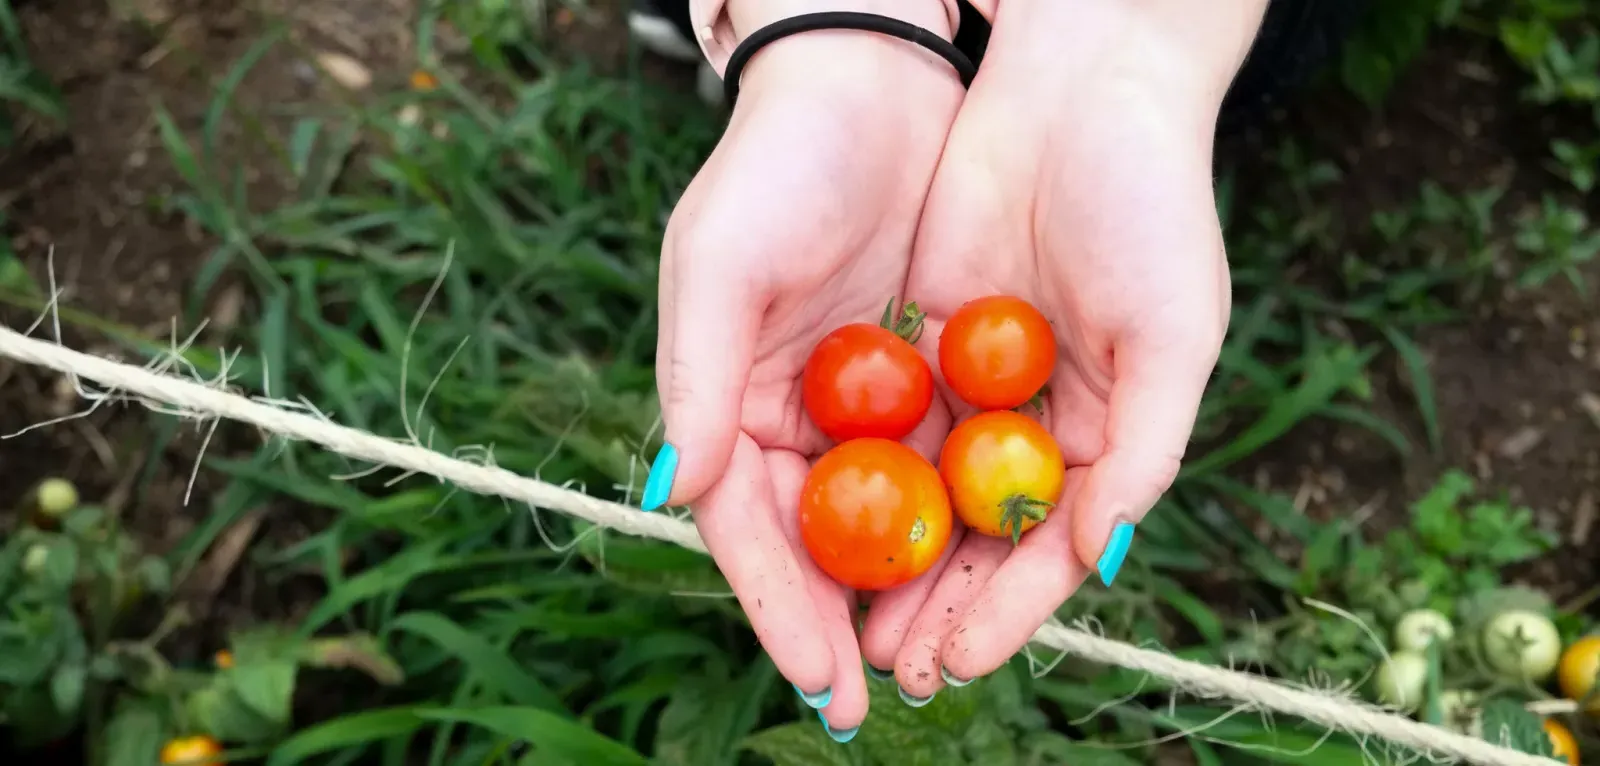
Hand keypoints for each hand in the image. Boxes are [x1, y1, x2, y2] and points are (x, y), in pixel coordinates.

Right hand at [641, 0, 963, 735]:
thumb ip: (698, 377)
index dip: (777, 606)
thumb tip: (671, 494)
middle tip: (872, 702)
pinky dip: (957, 520)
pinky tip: (985, 568)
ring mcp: (861, 407)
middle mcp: (790, 421)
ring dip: (905, 592)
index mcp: (728, 407)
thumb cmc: (779, 166)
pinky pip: (941, 466)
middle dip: (840, 626)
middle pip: (815, 544)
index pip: (745, 528)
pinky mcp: (925, 380)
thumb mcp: (723, 263)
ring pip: (882, 520)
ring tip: (934, 661)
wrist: (873, 83)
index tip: (817, 675)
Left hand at [860, 0, 1267, 701]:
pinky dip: (863, 476)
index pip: (1050, 550)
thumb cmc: (1151, 209)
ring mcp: (976, 385)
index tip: (960, 662)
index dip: (1006, 612)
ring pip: (925, 494)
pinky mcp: (923, 340)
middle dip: (939, 605)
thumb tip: (1098, 559)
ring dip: (893, 560)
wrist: (1082, 91)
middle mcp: (1038, 425)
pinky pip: (888, 422)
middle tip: (891, 666)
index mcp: (1108, 436)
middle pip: (980, 539)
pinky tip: (824, 523)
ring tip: (852, 625)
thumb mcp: (1171, 335)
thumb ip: (1143, 452)